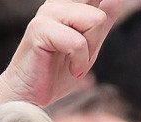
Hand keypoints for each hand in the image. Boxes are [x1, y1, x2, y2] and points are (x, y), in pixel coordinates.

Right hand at [0, 0, 121, 107]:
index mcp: (69, 4)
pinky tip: (72, 69)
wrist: (30, 94)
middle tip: (81, 55)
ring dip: (90, 50)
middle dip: (99, 37)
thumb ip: (103, 22)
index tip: (99, 22)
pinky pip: (78, 42)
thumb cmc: (58, 71)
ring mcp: (47, 13)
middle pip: (101, 7)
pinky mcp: (39, 28)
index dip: (109, 2)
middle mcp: (57, 2)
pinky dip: (80, 62)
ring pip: (96, 20)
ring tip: (74, 61)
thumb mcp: (90, 47)